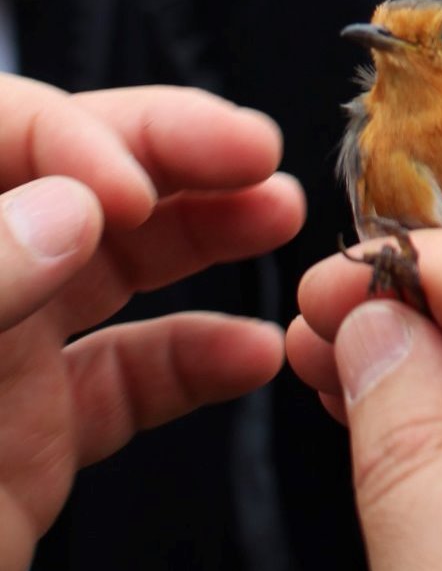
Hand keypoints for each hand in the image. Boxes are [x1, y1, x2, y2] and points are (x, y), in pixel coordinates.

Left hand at [0, 76, 302, 570]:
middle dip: (174, 155)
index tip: (136, 191)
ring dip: (208, 235)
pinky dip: (199, 360)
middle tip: (256, 155)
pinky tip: (255, 355)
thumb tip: (76, 207)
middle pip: (77, 180)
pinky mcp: (35, 432)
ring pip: (118, 266)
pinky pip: (129, 378)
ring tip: (278, 219)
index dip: (79, 138)